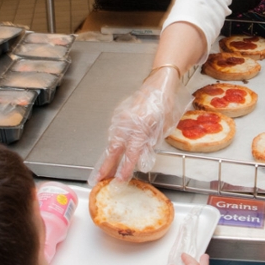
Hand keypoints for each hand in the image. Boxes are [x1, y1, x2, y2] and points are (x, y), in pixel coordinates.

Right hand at [88, 66, 191, 184]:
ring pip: (112, 141)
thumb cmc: (166, 103)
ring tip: (104, 171)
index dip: (124, 168)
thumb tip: (142, 159)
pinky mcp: (119, 115)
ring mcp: (121, 118)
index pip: (131, 153)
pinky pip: (114, 132)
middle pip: (114, 149)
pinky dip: (113, 144)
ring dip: (108, 156)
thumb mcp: (164, 127)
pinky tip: (112, 153)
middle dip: (106, 166)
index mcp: (141, 127)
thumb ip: (151, 143)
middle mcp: (128, 123)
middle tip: (98, 179)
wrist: (158, 84)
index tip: (119, 180)